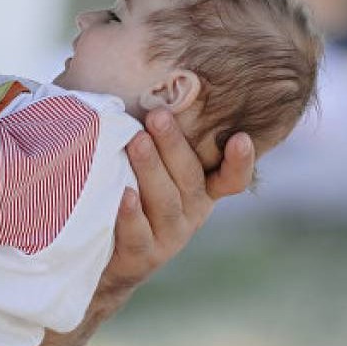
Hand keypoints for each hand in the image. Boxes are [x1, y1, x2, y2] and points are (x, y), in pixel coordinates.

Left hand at [100, 110, 255, 300]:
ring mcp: (169, 237)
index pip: (231, 178)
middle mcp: (192, 213)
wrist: (105, 261)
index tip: (241, 137)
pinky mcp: (143, 257)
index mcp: (201, 190)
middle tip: (157, 115)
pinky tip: (123, 193)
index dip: (239, 161)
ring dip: (151, 170)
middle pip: (189, 179)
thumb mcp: (148, 170)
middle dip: (174, 145)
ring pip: (166, 202)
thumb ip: (154, 139)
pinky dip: (132, 214)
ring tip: (137, 142)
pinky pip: (139, 234)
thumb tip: (141, 84)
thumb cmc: (128, 197)